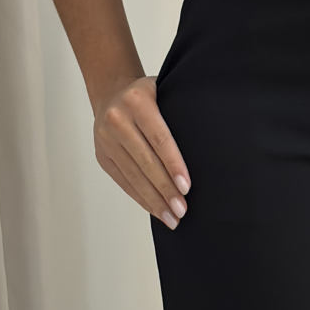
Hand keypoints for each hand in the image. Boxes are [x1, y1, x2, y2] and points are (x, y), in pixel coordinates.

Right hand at [94, 76, 189, 227]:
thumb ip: (179, 112)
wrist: (110, 93)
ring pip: (133, 175)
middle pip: (145, 161)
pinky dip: (140, 197)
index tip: (186, 187)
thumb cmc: (146, 96)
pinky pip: (123, 180)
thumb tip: (207, 148)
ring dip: (153, 200)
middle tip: (182, 210)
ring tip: (171, 217)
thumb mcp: (164, 92)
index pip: (160, 138)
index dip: (173, 164)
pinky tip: (154, 209)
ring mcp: (106, 139)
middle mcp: (118, 119)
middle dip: (165, 189)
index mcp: (137, 101)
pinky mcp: (102, 156)